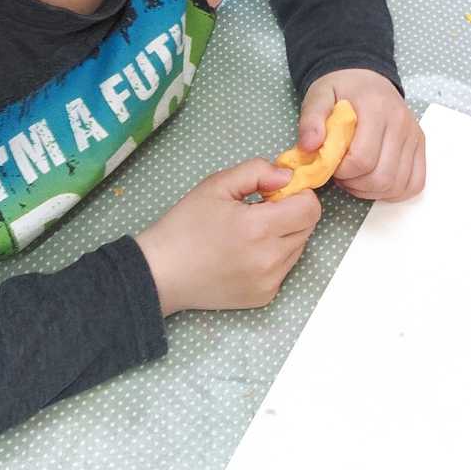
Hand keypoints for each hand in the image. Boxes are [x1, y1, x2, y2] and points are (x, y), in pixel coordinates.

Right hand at [134, 158, 320, 316]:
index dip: (298, 194)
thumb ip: (257, 172)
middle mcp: (269, 259)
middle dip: (292, 213)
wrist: (160, 273)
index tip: (275, 194)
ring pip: (298, 247)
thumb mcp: (216, 185)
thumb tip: (288, 176)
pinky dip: (274, 256)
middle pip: (308, 227)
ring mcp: (268, 282)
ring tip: (250, 233)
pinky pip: (285, 268)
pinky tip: (246, 253)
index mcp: (258, 228)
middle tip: (261, 211)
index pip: (310, 209)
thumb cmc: (184, 226)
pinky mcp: (264, 297)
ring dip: (285, 235)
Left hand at [296, 68, 424, 201]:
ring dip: (372, 190)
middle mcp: (401, 123)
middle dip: (356, 185)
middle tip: (342, 173)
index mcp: (376, 109)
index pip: (362, 159)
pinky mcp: (420, 146)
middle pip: (382, 177)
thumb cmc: (341, 90)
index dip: (342, 171)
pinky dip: (394, 191)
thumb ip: (311, 120)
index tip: (331, 163)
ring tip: (356, 176)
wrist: (366, 76)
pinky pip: (415, 183)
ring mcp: (414, 136)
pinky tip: (375, 180)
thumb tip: (308, 147)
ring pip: (398, 185)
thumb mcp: (318, 96)